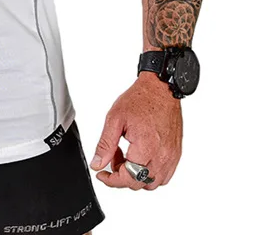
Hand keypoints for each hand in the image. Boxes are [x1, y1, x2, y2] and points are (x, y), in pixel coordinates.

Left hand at [88, 72, 182, 190]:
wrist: (160, 89)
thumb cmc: (140, 99)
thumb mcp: (114, 119)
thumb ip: (105, 144)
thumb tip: (98, 163)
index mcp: (146, 147)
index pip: (128, 178)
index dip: (111, 180)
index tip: (102, 174)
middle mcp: (162, 155)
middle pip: (139, 183)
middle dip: (122, 175)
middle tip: (113, 157)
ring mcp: (171, 156)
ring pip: (153, 182)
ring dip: (137, 175)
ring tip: (127, 156)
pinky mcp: (176, 154)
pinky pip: (164, 175)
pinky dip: (150, 172)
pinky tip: (140, 157)